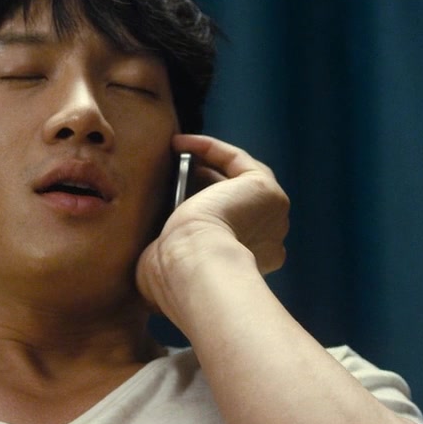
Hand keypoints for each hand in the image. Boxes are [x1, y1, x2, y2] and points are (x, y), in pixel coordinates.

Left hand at [136, 134, 288, 317]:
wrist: (193, 268)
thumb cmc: (176, 278)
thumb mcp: (170, 271)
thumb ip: (169, 261)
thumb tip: (150, 259)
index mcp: (250, 265)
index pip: (230, 231)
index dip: (205, 212)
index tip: (173, 199)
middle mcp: (268, 242)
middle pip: (237, 204)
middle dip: (207, 186)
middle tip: (175, 175)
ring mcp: (272, 216)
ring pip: (240, 180)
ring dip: (209, 164)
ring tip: (176, 155)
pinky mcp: (265, 190)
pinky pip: (237, 159)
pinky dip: (209, 148)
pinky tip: (179, 144)